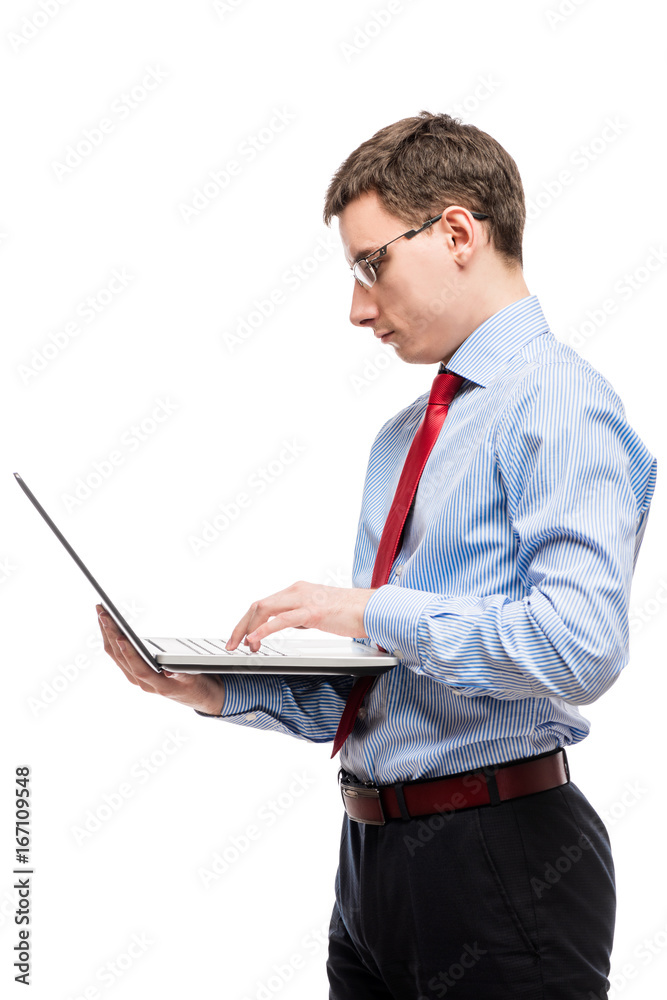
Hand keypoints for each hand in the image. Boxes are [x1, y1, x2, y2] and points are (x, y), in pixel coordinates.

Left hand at [96, 605, 225, 715]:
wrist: (196, 696)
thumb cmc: (196, 685)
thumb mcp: (195, 680)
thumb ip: (182, 676)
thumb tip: (168, 672)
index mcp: (158, 685)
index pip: (139, 668)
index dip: (129, 653)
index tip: (120, 636)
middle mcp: (142, 682)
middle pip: (121, 657)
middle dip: (111, 634)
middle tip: (103, 613)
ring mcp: (136, 676)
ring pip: (116, 655)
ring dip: (107, 633)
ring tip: (102, 613)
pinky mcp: (134, 670)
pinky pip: (117, 654)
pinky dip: (111, 638)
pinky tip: (109, 626)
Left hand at [225, 580, 375, 651]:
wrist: (372, 609)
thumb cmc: (350, 612)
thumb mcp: (318, 612)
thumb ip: (300, 615)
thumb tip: (287, 623)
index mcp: (297, 590)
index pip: (264, 604)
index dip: (248, 621)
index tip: (240, 638)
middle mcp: (297, 590)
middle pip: (258, 605)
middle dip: (241, 625)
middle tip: (232, 643)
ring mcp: (304, 599)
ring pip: (264, 609)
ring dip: (248, 628)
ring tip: (241, 645)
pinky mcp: (313, 611)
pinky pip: (281, 620)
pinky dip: (264, 630)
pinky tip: (255, 640)